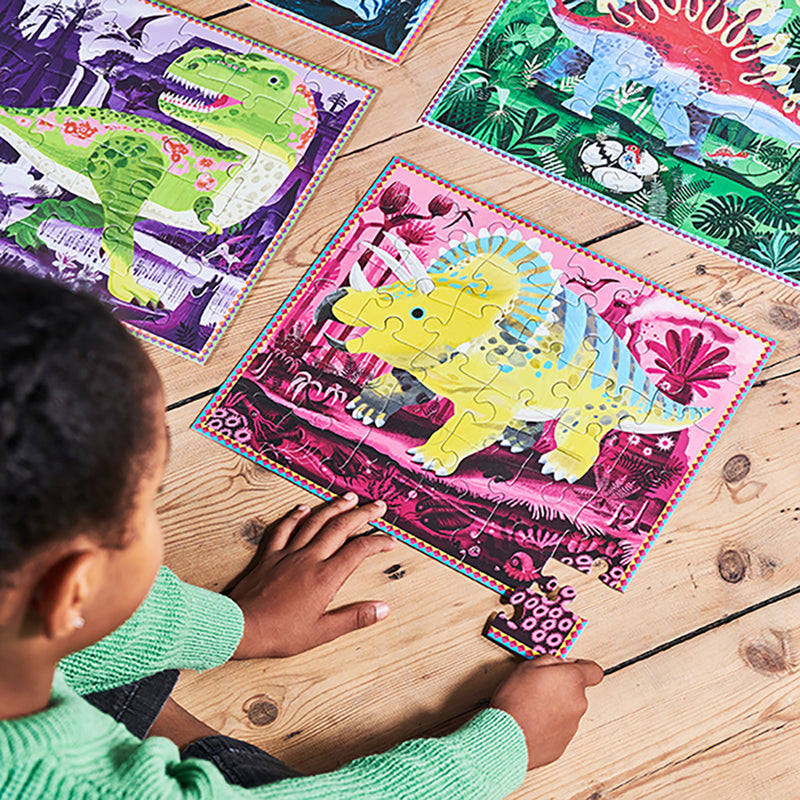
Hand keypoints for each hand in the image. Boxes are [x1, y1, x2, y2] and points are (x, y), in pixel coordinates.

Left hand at [228, 493, 395, 658]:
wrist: (241, 626)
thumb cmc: (281, 633)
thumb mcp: (322, 632)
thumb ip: (354, 618)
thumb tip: (383, 609)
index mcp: (325, 577)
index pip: (359, 551)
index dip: (377, 542)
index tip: (390, 540)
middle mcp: (310, 558)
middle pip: (341, 528)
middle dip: (362, 514)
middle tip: (378, 505)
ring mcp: (288, 554)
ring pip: (315, 522)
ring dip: (335, 507)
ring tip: (349, 498)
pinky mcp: (270, 555)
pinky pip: (284, 529)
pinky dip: (295, 516)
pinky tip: (304, 508)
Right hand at [491, 655, 603, 768]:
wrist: (507, 736)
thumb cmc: (515, 700)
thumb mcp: (527, 666)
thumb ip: (550, 660)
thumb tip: (558, 663)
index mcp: (572, 680)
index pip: (594, 671)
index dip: (583, 668)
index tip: (570, 667)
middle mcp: (578, 703)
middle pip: (576, 691)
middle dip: (560, 688)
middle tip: (538, 688)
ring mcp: (572, 725)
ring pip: (567, 710)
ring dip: (553, 707)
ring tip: (530, 708)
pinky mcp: (563, 743)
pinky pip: (559, 729)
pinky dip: (548, 725)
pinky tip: (531, 723)